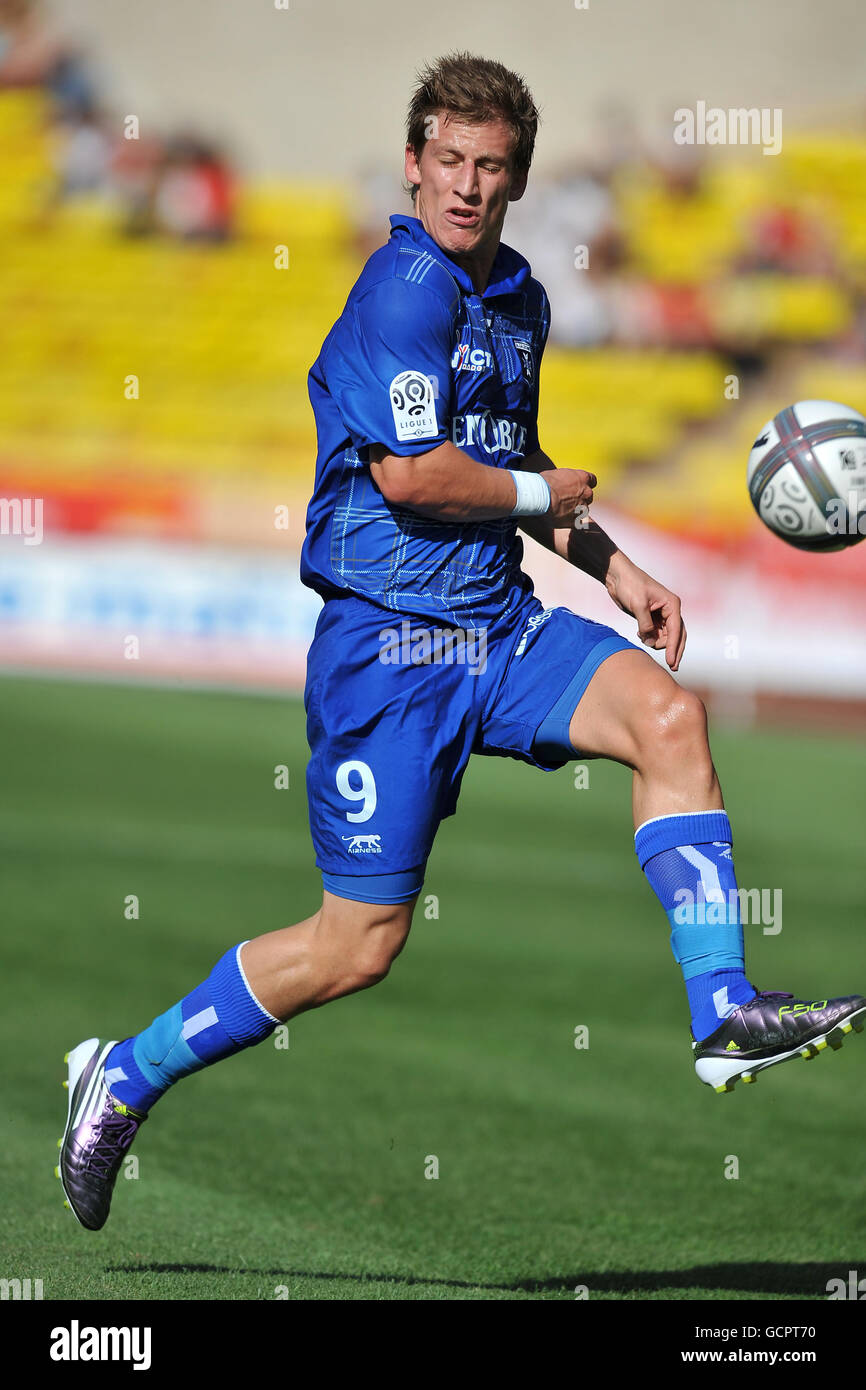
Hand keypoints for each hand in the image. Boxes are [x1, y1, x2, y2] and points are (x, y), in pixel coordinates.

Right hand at [541, 468, 595, 526]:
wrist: (540, 497)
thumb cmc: (546, 482)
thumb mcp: (559, 473)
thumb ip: (568, 478)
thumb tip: (565, 481)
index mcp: (583, 478)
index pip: (592, 480)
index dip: (585, 484)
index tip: (579, 486)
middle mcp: (587, 493)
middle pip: (588, 496)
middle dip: (580, 498)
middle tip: (567, 499)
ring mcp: (582, 508)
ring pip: (583, 510)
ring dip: (575, 510)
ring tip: (561, 509)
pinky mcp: (575, 520)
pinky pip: (576, 522)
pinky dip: (569, 521)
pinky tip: (560, 518)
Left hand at [604, 552, 685, 670]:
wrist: (617, 577)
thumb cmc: (630, 585)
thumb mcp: (638, 605)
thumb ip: (645, 625)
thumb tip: (649, 642)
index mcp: (672, 604)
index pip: (676, 630)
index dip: (674, 648)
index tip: (671, 662)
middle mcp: (670, 610)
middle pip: (677, 635)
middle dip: (674, 651)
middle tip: (672, 667)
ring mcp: (661, 614)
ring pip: (666, 636)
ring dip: (658, 643)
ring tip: (643, 639)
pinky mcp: (651, 618)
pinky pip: (655, 633)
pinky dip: (650, 638)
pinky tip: (641, 636)